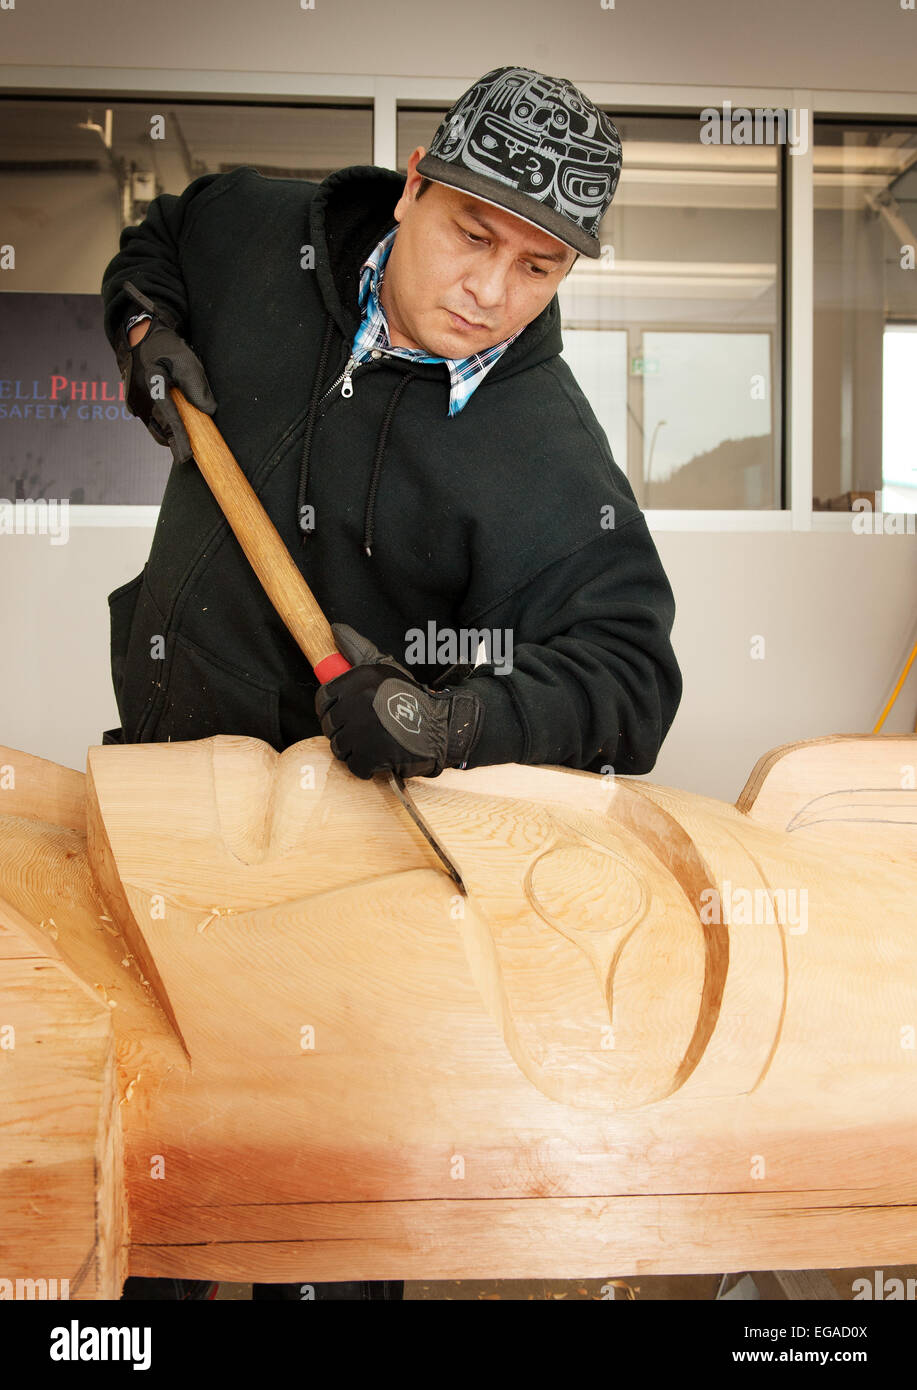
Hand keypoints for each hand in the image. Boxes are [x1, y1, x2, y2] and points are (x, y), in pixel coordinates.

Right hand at [115, 279, 216, 464]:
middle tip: (189, 454)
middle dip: (174, 442)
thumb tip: (208, 410)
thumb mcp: (187, 361)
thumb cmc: (166, 349)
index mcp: (153, 385)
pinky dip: (163, 427)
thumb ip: (197, 386)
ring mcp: (134, 403)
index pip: (170, 418)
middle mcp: (139, 398)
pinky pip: (151, 422)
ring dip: (169, 435)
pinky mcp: (134, 405)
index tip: (187, 456)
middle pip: (160, 429)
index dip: (179, 439)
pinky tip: (173, 427)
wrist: (142, 339)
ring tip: (184, 442)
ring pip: (155, 428)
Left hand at [314, 623, 484, 779]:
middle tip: (363, 730)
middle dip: (343, 731)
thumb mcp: (386, 668)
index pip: (323, 698)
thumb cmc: (411, 698)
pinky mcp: (373, 754)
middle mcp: (359, 702)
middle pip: (329, 725)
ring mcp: (364, 730)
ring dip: (353, 749)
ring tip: (372, 743)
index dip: (330, 708)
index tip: (343, 713)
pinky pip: (354, 765)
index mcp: (359, 680)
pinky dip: (365, 767)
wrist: (442, 726)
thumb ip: (358, 650)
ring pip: (339, 747)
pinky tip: (378, 757)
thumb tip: (334, 630)